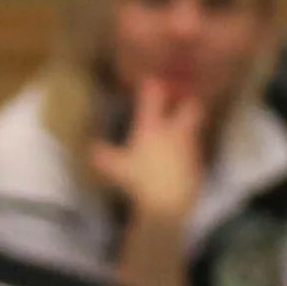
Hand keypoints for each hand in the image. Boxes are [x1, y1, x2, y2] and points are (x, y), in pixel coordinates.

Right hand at [85, 75, 207, 223]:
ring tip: (174, 136)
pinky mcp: (198, 165)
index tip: (149, 81)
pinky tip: (177, 162)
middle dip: (186, 104)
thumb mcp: (111, 168)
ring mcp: (189, 148)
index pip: (153, 95)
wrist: (168, 204)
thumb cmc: (137, 181)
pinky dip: (186, 153)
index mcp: (151, 127)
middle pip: (191, 107)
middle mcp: (174, 131)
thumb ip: (100, 154)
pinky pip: (193, 152)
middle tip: (178, 105)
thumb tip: (89, 145)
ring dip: (186, 129)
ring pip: (193, 130)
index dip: (151, 85)